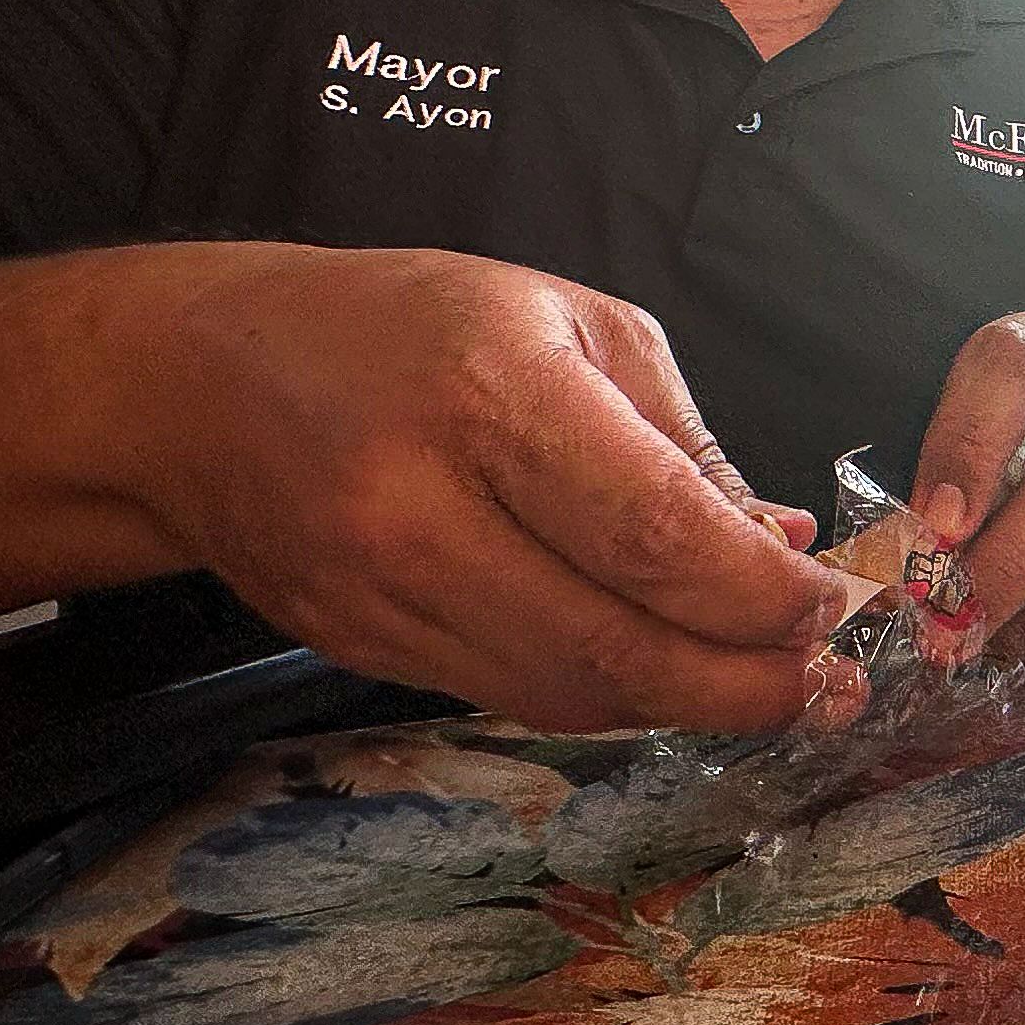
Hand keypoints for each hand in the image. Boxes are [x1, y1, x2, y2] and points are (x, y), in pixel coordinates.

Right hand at [123, 244, 858, 733]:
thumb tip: (782, 541)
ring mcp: (382, 595)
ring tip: (764, 686)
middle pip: (618, 645)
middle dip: (744, 681)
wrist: (194, 385)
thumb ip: (684, 438)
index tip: (829, 604)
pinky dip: (606, 698)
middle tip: (823, 681)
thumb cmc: (402, 325)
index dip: (761, 595)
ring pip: (569, 692)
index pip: (657, 536)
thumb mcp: (566, 320)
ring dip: (685, 704)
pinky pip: (514, 697)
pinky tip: (663, 675)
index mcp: (493, 393)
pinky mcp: (362, 652)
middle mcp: (424, 507)